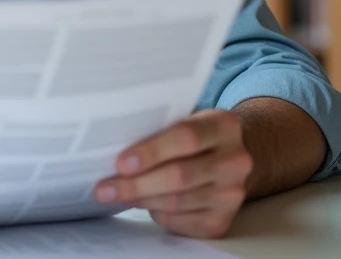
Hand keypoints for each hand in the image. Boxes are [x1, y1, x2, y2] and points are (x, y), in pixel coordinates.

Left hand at [94, 110, 252, 238]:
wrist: (230, 158)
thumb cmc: (196, 136)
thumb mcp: (186, 119)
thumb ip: (160, 128)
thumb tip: (114, 148)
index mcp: (224, 126)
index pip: (186, 138)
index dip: (152, 151)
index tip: (121, 163)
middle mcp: (235, 161)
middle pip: (180, 176)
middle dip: (137, 183)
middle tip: (105, 188)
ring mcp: (232, 193)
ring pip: (177, 202)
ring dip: (141, 199)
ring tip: (116, 194)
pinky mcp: (223, 220)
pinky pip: (181, 221)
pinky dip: (157, 213)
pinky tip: (143, 203)